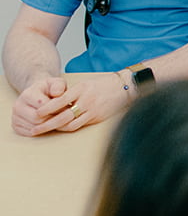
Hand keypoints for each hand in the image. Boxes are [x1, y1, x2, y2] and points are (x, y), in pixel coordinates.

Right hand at [10, 75, 67, 135]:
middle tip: (62, 116)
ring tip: (56, 119)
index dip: (56, 108)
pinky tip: (48, 124)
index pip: (42, 106)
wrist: (38, 93)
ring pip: (33, 128)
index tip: (65, 107)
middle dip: (52, 118)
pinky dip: (40, 131)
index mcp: (27, 94)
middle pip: (37, 119)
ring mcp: (15, 117)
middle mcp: (18, 105)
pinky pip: (29, 134)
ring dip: (47, 126)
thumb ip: (59, 86)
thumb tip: (57, 93)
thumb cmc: (50, 89)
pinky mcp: (15, 126)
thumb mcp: (57, 83)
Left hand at [13, 72, 130, 136]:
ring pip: (70, 124)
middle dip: (47, 124)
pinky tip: (62, 128)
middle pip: (62, 116)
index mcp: (82, 89)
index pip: (60, 100)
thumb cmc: (103, 85)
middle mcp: (86, 100)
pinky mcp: (97, 118)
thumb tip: (54, 106)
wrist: (124, 87)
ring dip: (56, 128)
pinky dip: (68, 128)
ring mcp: (92, 110)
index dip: (47, 108)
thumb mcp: (86, 84)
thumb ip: (72, 94)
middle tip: (35, 130)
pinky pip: (79, 126)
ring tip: (46, 131)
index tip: (37, 113)